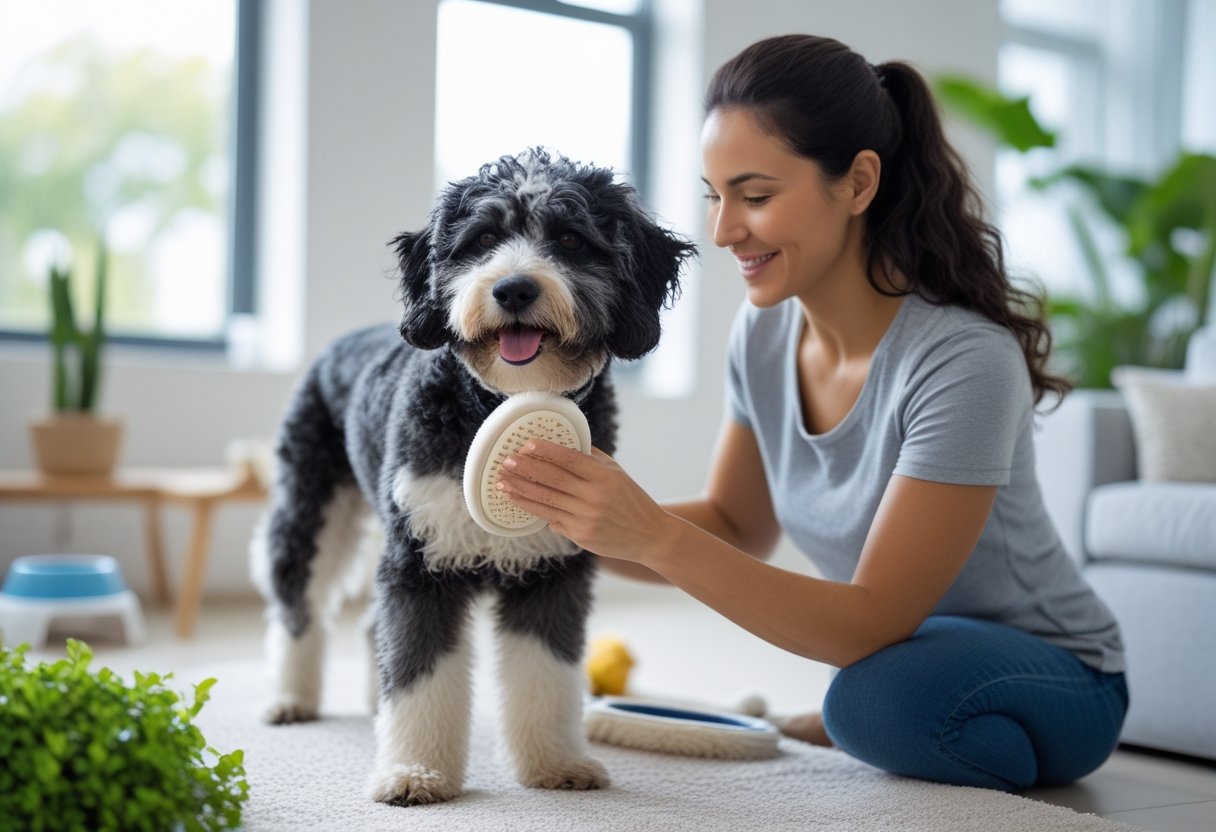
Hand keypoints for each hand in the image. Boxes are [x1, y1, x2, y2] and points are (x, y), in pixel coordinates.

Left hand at [496, 440, 674, 563]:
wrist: (649, 536)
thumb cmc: (631, 499)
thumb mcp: (617, 473)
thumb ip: (591, 458)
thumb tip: (563, 443)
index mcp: (604, 477)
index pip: (570, 459)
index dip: (546, 451)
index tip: (526, 444)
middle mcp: (594, 497)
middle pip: (552, 480)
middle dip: (526, 469)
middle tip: (506, 461)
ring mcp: (585, 518)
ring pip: (546, 501)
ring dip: (521, 490)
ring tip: (502, 482)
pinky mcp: (580, 536)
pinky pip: (551, 519)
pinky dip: (532, 509)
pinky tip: (517, 501)